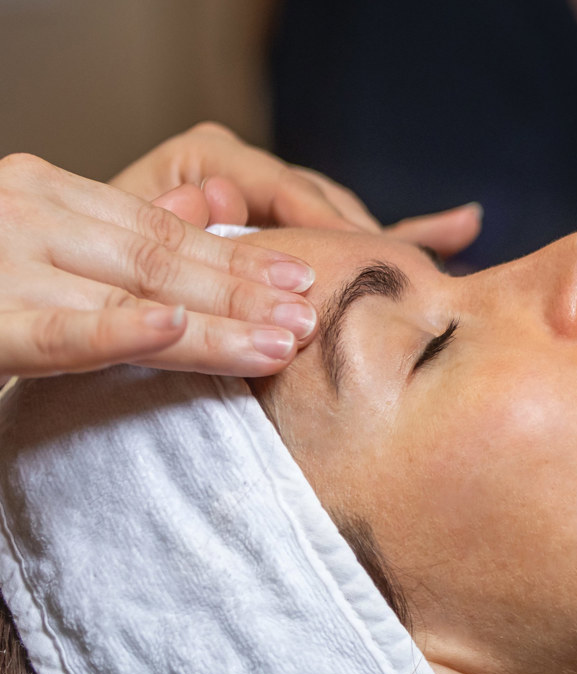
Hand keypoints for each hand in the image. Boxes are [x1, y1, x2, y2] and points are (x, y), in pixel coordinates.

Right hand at [0, 153, 322, 381]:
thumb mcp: (42, 241)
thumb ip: (118, 230)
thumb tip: (204, 203)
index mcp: (46, 191)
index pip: (162, 229)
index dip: (239, 256)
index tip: (303, 278)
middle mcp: (27, 216)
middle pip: (159, 261)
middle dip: (243, 293)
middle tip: (309, 318)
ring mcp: (3, 266)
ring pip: (131, 297)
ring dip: (215, 326)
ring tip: (281, 342)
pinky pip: (61, 334)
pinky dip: (121, 330)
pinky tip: (175, 328)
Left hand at [111, 121, 484, 259]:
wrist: (94, 309)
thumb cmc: (97, 283)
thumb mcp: (120, 251)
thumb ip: (159, 225)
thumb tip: (214, 193)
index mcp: (203, 160)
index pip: (279, 181)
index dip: (321, 219)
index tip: (357, 251)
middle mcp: (249, 174)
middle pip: (321, 201)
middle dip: (358, 240)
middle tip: (395, 275)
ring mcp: (279, 208)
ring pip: (345, 222)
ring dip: (386, 246)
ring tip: (441, 253)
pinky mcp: (301, 239)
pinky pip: (358, 235)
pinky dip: (410, 234)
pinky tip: (464, 223)